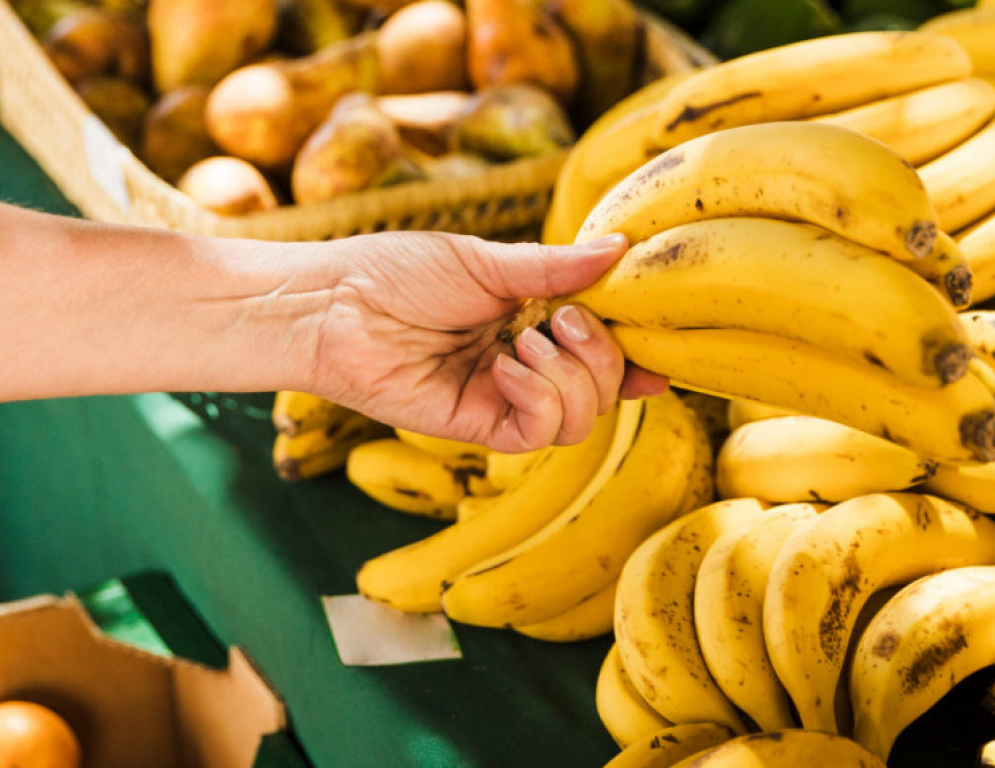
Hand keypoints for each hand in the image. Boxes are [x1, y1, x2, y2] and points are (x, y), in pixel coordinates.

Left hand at [309, 231, 667, 452]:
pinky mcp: (474, 425)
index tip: (661, 350)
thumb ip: (553, 266)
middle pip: (601, 388)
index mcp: (529, 321)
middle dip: (601, 355)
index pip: (599, 350)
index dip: (633, 356)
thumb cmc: (394, 271)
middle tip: (562, 319)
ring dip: (570, 378)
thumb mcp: (484, 260)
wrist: (332, 303)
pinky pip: (536, 433)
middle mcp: (522, 365)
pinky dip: (538, 400)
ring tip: (527, 342)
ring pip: (579, 419)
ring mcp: (500, 398)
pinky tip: (507, 368)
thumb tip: (620, 248)